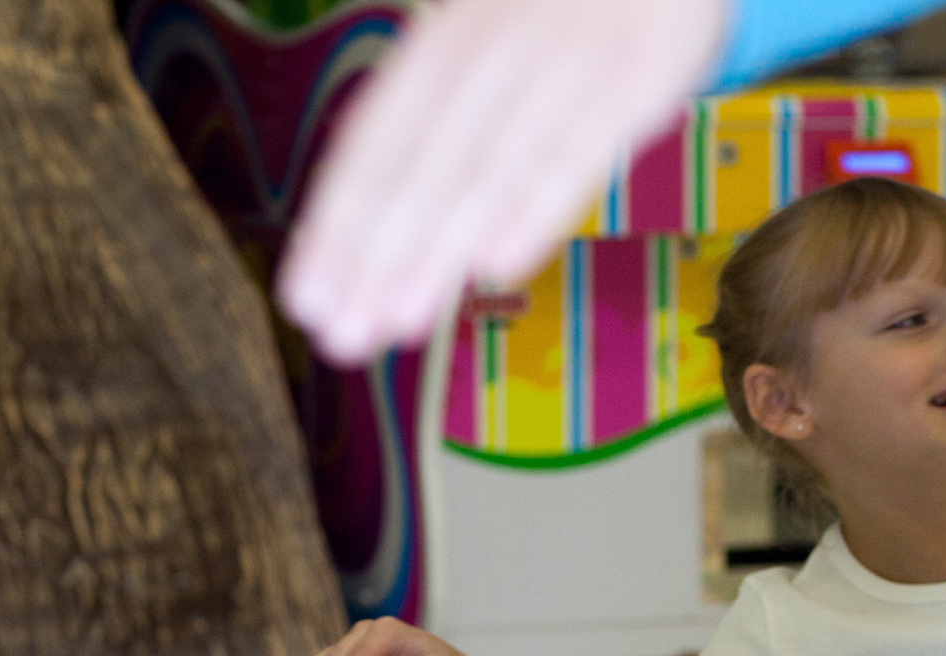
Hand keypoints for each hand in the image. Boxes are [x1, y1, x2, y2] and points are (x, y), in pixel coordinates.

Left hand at [277, 0, 730, 364]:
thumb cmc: (576, 7)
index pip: (377, 136)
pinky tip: (497, 266)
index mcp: (450, 32)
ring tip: (398, 321)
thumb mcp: (498, 30)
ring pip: (488, 163)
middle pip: (423, 159)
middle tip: (342, 332)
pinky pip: (580, 146)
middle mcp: (495, 38)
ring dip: (438, 246)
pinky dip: (537, 205)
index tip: (306, 297)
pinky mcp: (638, 69)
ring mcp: (567, 52)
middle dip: (376, 252)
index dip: (338, 220)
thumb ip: (446, 114)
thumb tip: (376, 216)